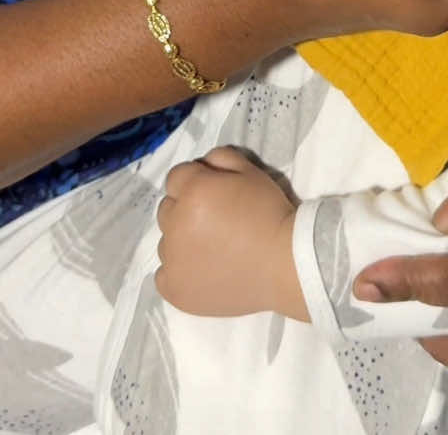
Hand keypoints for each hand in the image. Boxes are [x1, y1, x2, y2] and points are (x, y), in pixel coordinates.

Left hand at [154, 146, 306, 318]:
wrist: (284, 265)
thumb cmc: (270, 214)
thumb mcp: (252, 173)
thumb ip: (221, 158)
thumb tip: (202, 164)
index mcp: (192, 192)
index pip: (176, 177)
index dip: (196, 181)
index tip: (215, 193)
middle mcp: (175, 224)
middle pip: (167, 209)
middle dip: (185, 209)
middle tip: (215, 221)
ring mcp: (172, 260)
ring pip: (166, 242)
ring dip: (182, 241)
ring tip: (213, 249)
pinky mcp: (174, 289)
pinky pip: (164, 274)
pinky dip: (179, 271)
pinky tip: (204, 270)